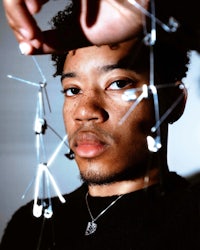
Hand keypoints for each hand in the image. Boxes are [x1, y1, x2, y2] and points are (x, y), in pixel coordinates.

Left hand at [3, 0, 148, 54]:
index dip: (20, 19)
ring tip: (31, 34)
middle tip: (28, 40)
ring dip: (18, 8)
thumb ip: (56, 39)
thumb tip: (29, 47)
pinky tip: (35, 10)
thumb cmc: (123, 18)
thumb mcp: (82, 33)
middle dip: (16, 16)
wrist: (148, 10)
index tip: (29, 41)